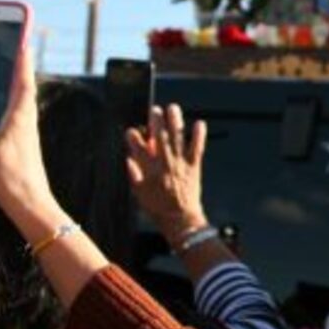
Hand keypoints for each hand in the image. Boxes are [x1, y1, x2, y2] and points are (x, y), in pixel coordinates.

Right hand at [0, 47, 63, 239]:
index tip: (21, 39)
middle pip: (13, 91)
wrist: (29, 207)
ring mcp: (20, 137)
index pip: (22, 79)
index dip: (20, 58)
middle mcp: (24, 123)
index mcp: (21, 115)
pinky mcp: (14, 152)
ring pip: (1, 114)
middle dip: (4, 75)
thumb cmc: (10, 178)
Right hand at [125, 104, 208, 244]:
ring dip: (175, 122)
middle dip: (155, 121)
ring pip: (177, 138)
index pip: (137, 148)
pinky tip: (199, 123)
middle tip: (154, 110)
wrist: (181, 220)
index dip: (133, 137)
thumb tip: (128, 159)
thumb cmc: (158, 209)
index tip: (130, 131)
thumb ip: (133, 175)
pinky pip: (197, 148)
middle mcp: (165, 163)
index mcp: (149, 170)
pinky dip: (198, 135)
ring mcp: (180, 163)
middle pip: (158, 137)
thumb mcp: (139, 194)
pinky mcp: (194, 166)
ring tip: (173, 108)